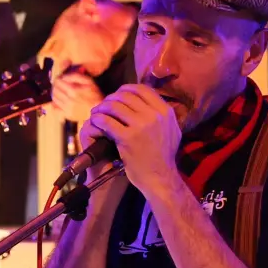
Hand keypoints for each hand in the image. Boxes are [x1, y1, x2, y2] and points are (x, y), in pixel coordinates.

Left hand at [51, 69, 103, 123]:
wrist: (98, 110)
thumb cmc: (95, 95)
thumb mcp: (88, 81)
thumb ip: (75, 76)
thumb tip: (64, 76)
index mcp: (73, 91)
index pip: (58, 82)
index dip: (58, 78)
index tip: (61, 78)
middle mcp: (68, 100)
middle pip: (54, 90)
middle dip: (56, 85)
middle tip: (60, 85)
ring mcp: (67, 109)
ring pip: (54, 98)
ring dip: (55, 93)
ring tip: (61, 92)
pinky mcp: (67, 115)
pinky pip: (55, 109)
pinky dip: (55, 104)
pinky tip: (59, 101)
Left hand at [81, 84, 180, 199]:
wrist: (160, 179)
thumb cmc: (163, 157)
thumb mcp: (172, 130)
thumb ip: (162, 115)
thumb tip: (150, 99)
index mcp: (165, 111)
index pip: (142, 89)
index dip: (126, 89)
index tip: (117, 96)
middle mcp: (155, 116)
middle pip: (126, 95)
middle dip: (111, 98)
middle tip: (104, 106)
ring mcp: (141, 126)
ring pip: (114, 106)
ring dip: (102, 108)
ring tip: (97, 114)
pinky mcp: (127, 139)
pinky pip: (107, 121)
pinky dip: (98, 119)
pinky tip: (95, 123)